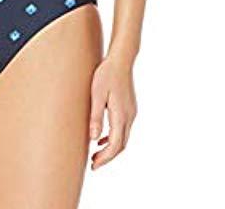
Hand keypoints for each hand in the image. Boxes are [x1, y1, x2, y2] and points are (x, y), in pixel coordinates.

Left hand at [88, 54, 137, 169]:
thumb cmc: (106, 74)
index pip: (115, 145)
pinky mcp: (130, 108)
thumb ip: (95, 116)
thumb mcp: (96, 94)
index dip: (105, 158)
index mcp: (121, 115)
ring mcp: (131, 112)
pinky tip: (103, 137)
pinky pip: (124, 129)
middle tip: (93, 163)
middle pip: (121, 145)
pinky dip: (114, 137)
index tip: (93, 166)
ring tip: (95, 153)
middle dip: (108, 157)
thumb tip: (94, 138)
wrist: (121, 59)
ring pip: (123, 138)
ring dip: (111, 148)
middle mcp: (129, 116)